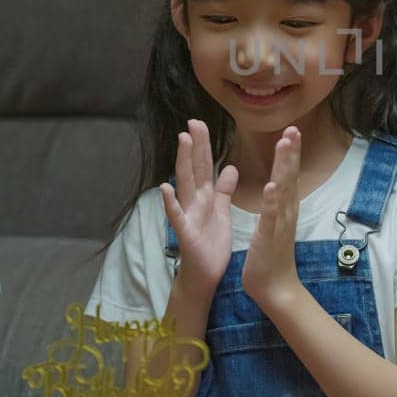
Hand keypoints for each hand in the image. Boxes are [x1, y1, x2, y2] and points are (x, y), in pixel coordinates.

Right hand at [159, 119, 238, 292]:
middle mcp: (194, 202)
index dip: (203, 145)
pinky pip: (177, 216)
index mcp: (205, 197)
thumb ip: (224, 189)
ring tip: (182, 140)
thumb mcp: (221, 211)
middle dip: (194, 145)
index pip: (205, 165)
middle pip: (194, 168)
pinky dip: (171, 202)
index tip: (200, 123)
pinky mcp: (186, 233)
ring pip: (185, 184)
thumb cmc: (212, 244)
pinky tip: (165, 188)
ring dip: (183, 162)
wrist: (206, 275)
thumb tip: (231, 166)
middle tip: (192, 121)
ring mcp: (188, 215)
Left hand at [242, 127, 302, 309]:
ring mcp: (279, 224)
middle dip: (291, 152)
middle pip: (290, 176)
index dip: (290, 153)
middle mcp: (286, 212)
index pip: (288, 175)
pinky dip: (272, 201)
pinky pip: (271, 216)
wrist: (276, 288)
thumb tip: (279, 185)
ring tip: (285, 145)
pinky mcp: (269, 237)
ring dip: (284, 166)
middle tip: (293, 128)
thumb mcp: (274, 224)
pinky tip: (272, 186)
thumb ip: (277, 203)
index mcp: (284, 208)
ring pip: (283, 190)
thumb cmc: (271, 257)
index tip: (291, 130)